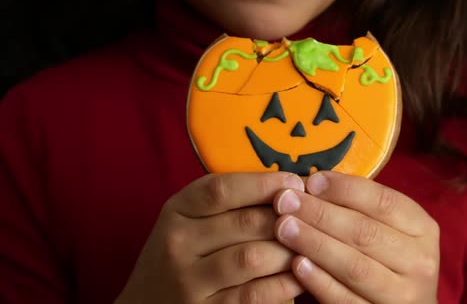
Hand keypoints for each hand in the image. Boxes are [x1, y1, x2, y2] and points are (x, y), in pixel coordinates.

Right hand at [115, 172, 305, 303]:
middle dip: (287, 217)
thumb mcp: (189, 219)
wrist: (146, 303)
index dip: (264, 184)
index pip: (222, 189)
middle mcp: (177, 243)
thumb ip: (226, 201)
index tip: (296, 182)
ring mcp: (190, 281)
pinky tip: (300, 275)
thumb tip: (288, 183)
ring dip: (289, 250)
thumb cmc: (182, 253)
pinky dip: (284, 284)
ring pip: (253, 258)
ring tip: (311, 244)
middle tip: (314, 215)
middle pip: (244, 223)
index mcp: (177, 211)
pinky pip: (255, 295)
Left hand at [272, 171, 439, 303]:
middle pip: (365, 232)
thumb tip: (311, 184)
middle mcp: (419, 262)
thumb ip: (356, 208)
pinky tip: (297, 264)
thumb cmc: (385, 259)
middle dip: (320, 213)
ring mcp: (403, 295)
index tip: (312, 181)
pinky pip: (345, 300)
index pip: (384, 201)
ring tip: (284, 227)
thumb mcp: (385, 229)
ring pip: (354, 266)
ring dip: (314, 243)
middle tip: (285, 201)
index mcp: (422, 229)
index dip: (345, 189)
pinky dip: (319, 281)